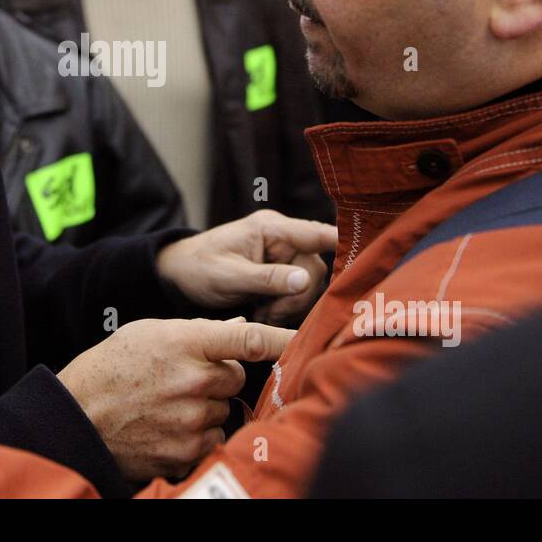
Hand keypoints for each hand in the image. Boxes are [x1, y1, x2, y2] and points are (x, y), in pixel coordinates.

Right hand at [57, 317, 293, 480]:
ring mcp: (191, 419)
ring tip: (168, 403)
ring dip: (207, 407)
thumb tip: (238, 328)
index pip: (246, 339)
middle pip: (237, 377)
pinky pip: (213, 440)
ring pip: (224, 410)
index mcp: (185, 342)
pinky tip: (168, 426)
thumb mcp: (149, 332)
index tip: (304, 338)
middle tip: (184, 377)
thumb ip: (196, 331)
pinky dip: (198, 436)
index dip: (280, 338)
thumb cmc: (112, 368)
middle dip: (219, 377)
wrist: (78, 415)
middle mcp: (194, 380)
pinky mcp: (187, 451)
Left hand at [156, 210, 334, 326]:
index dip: (342, 245)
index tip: (363, 261)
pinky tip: (264, 313)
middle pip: (315, 268)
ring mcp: (281, 257)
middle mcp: (282, 239)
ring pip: (308, 285)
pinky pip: (296, 293)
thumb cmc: (198, 268)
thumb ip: (266, 278)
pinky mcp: (278, 274)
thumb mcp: (229, 275)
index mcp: (271, 229)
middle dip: (297, 295)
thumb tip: (304, 280)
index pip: (317, 233)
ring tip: (262, 313)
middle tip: (268, 312)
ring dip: (289, 305)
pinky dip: (283, 308)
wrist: (177, 274)